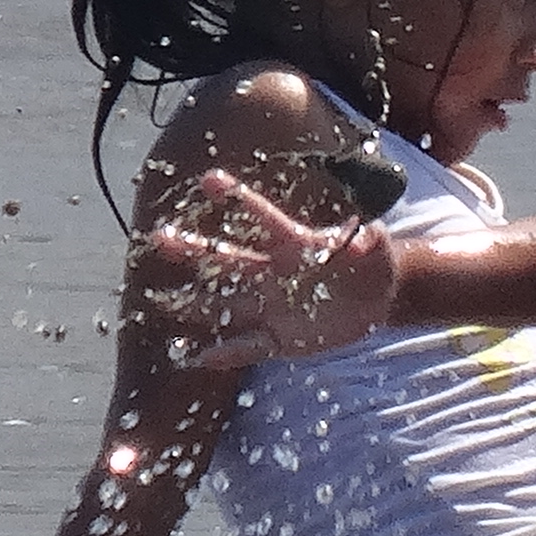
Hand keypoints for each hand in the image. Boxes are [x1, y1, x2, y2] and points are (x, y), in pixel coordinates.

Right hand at [136, 170, 394, 372]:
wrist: (376, 300)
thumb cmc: (373, 262)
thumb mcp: (377, 247)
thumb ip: (370, 238)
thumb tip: (370, 234)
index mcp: (295, 244)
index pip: (263, 218)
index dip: (238, 198)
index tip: (209, 179)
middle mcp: (274, 273)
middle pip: (227, 259)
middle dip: (193, 249)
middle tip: (158, 238)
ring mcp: (272, 306)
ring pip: (225, 304)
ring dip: (194, 303)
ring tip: (159, 300)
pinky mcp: (279, 338)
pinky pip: (247, 346)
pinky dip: (224, 352)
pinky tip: (194, 355)